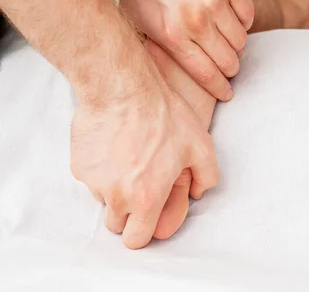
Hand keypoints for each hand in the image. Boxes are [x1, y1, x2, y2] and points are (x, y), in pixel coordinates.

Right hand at [70, 60, 219, 248]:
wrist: (123, 89)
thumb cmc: (165, 116)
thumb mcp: (201, 145)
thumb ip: (207, 176)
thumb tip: (198, 192)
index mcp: (147, 198)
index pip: (137, 240)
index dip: (144, 231)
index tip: (149, 216)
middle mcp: (117, 196)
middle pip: (117, 225)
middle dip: (129, 213)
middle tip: (142, 185)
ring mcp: (94, 182)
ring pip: (104, 200)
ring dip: (115, 189)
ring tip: (131, 158)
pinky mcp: (79, 166)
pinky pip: (91, 178)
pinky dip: (102, 169)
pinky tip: (116, 146)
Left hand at [119, 0, 253, 101]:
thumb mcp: (136, 19)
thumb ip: (151, 48)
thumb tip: (161, 78)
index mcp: (171, 34)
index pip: (205, 74)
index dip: (219, 88)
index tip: (226, 93)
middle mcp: (195, 20)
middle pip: (228, 60)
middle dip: (230, 68)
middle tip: (229, 66)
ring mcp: (216, 0)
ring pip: (241, 40)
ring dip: (236, 45)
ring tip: (226, 39)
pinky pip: (248, 15)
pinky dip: (242, 21)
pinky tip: (230, 17)